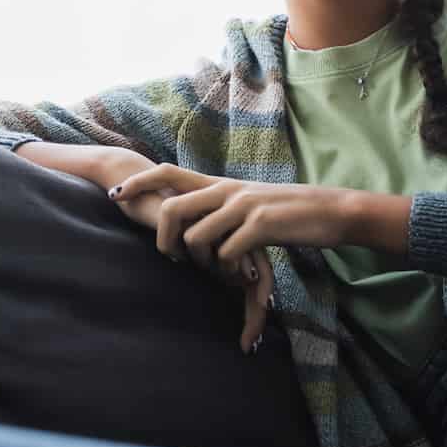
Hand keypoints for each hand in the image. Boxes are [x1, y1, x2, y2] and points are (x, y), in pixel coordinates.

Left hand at [108, 164, 349, 351]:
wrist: (332, 209)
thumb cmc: (291, 212)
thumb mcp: (251, 202)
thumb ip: (223, 207)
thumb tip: (195, 222)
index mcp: (222, 184)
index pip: (168, 172)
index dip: (139, 182)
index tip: (115, 196)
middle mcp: (227, 190)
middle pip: (172, 207)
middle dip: (163, 239)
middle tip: (171, 258)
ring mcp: (243, 206)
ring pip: (197, 237)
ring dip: (204, 262)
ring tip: (224, 271)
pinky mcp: (261, 225)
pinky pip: (227, 253)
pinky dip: (231, 268)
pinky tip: (248, 274)